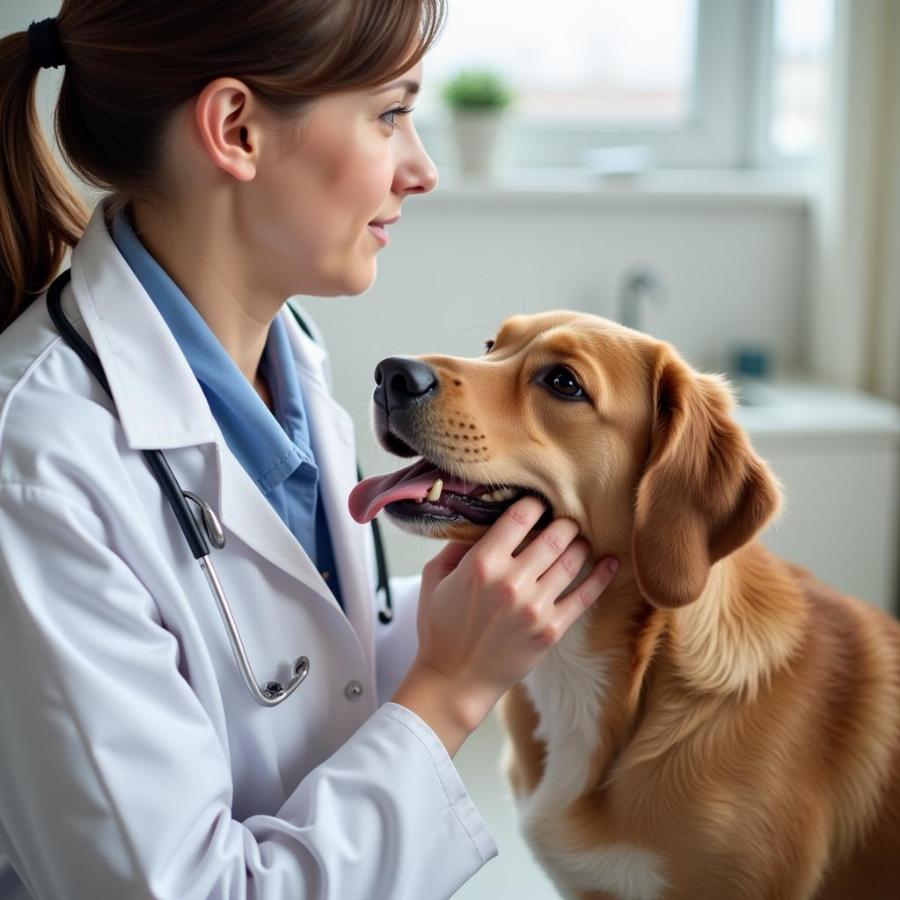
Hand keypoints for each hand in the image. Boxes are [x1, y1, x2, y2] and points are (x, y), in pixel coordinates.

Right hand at [397, 496, 617, 746]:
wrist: (454, 680)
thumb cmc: (441, 627)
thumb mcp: (435, 578)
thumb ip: (457, 544)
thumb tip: (481, 518)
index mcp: (481, 564)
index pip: (521, 516)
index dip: (533, 504)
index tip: (536, 505)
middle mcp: (511, 582)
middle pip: (555, 534)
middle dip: (563, 522)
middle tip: (563, 521)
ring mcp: (535, 607)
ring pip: (573, 559)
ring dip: (580, 544)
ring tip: (578, 540)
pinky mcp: (551, 629)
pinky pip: (586, 595)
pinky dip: (602, 575)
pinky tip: (610, 561)